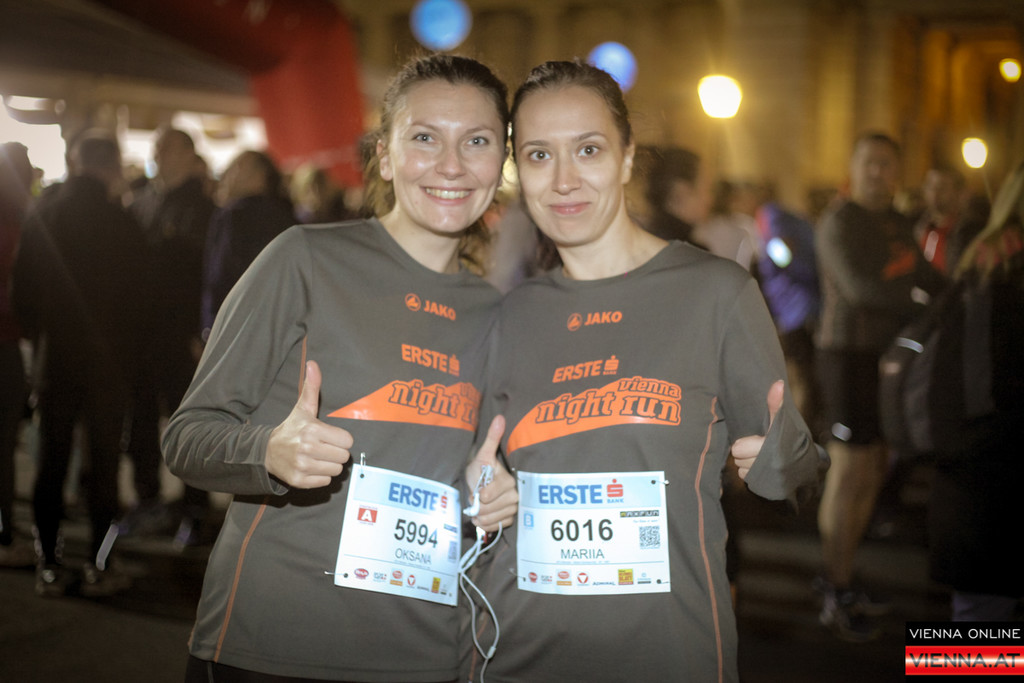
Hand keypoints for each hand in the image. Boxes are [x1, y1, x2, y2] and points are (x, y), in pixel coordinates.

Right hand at [266, 360, 353, 487]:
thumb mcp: (303, 408)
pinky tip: (310, 467)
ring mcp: (302, 466)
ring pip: (336, 470)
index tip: (329, 436)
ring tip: (317, 457)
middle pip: (343, 457)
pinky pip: (325, 482)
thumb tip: (313, 363)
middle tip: (323, 447)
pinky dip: (320, 476)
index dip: (340, 439)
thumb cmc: (292, 429)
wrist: (267, 451)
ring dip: (329, 465)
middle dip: (336, 452)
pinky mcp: (299, 481)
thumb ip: (312, 387)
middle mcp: (307, 448)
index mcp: (312, 430)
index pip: (347, 441)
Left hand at [465, 415, 517, 531]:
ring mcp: (513, 508)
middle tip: (476, 496)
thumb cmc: (482, 467)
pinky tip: (482, 516)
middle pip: (489, 509)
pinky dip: (485, 524)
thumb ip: (492, 438)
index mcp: (508, 480)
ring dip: (480, 515)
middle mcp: (515, 495)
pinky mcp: (510, 519)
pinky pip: (495, 527)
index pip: (488, 494)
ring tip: (477, 506)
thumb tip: (500, 418)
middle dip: (478, 505)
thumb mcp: (483, 454)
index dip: (477, 494)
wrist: (483, 481)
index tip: (475, 488)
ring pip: (492, 519)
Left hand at [730, 380, 783, 479]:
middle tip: (758, 449)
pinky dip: (752, 475)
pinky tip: (762, 469)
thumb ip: (775, 404)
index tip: (757, 440)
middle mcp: (770, 466)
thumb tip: (778, 383)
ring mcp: (769, 480)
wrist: (808, 465)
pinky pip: (747, 481)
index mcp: (771, 448)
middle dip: (746, 453)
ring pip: (741, 471)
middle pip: (737, 460)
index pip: (737, 449)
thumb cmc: (790, 439)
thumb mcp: (782, 422)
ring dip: (748, 465)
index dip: (745, 443)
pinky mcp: (768, 489)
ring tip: (761, 459)